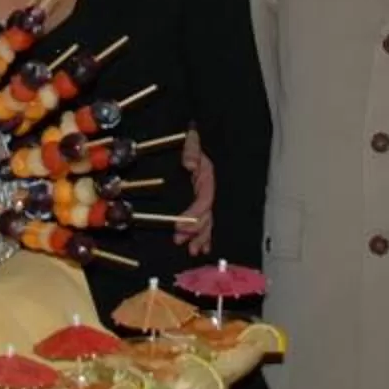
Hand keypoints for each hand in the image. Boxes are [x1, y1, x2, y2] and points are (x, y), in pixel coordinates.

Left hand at [179, 127, 216, 256]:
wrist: (202, 137)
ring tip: (193, 250)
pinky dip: (204, 235)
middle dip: (194, 232)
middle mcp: (209, 191)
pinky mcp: (200, 202)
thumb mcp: (192, 141)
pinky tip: (202, 247)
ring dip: (200, 237)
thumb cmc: (194, 140)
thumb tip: (190, 164)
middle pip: (206, 216)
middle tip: (181, 241)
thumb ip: (191, 150)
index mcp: (207, 180)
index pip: (203, 203)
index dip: (192, 216)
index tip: (179, 226)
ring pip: (207, 222)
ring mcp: (206, 197)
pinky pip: (205, 221)